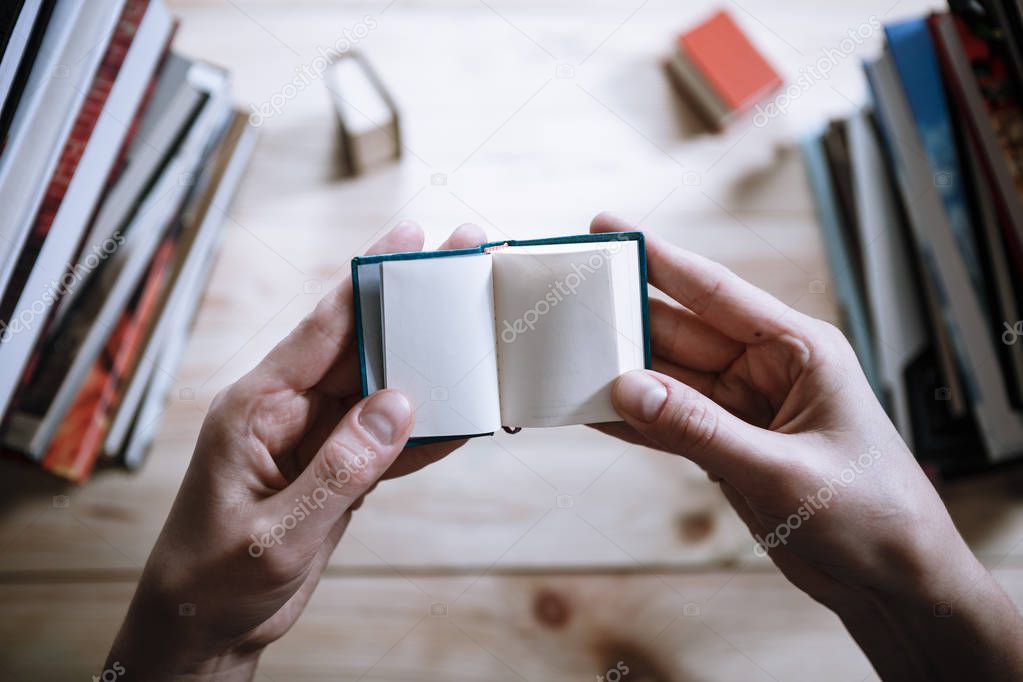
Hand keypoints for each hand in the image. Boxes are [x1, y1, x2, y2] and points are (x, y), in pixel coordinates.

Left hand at [105, 222, 487, 680]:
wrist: (204, 630)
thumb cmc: (214, 579)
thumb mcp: (275, 531)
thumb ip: (338, 468)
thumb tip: (400, 404)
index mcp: (257, 407)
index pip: (321, 329)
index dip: (368, 281)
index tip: (410, 238)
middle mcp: (288, 412)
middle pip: (361, 348)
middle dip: (412, 310)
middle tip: (464, 266)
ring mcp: (316, 441)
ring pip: (382, 391)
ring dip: (429, 369)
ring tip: (478, 334)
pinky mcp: (337, 472)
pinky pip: (389, 442)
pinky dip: (426, 433)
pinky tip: (465, 417)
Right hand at [590, 212, 1022, 680]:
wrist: (893, 582)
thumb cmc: (870, 515)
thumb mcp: (785, 471)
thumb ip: (702, 430)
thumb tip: (628, 390)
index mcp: (799, 350)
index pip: (716, 292)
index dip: (660, 260)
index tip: (610, 230)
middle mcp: (766, 371)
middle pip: (680, 334)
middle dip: (625, 320)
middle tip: (566, 303)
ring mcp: (743, 411)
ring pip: (667, 381)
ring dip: (619, 374)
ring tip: (562, 358)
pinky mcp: (727, 449)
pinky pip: (669, 425)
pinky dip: (632, 421)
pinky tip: (589, 411)